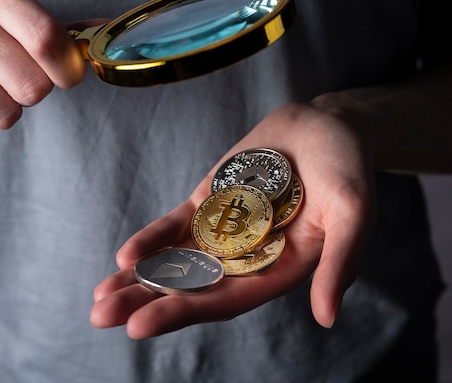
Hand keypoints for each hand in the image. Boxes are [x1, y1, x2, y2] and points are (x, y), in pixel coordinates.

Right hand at [0, 0, 85, 140]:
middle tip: (16, 77)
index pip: (48, 40)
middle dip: (35, 91)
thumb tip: (113, 38)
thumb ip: (63, 32)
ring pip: (6, 114)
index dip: (67, 70)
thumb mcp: (16, 13)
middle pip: (32, 87)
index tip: (66, 76)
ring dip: (8, 110)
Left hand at [90, 100, 377, 338]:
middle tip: (101, 316)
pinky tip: (124, 255)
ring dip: (139, 278)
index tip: (139, 326)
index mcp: (279, 269)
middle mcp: (247, 258)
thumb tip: (327, 317)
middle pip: (192, 286)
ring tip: (98, 298)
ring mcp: (224, 230)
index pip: (226, 300)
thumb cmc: (348, 168)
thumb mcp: (352, 212)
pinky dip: (152, 240)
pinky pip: (177, 224)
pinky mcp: (210, 202)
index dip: (184, 312)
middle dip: (147, 302)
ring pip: (177, 260)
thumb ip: (340, 262)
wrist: (328, 125)